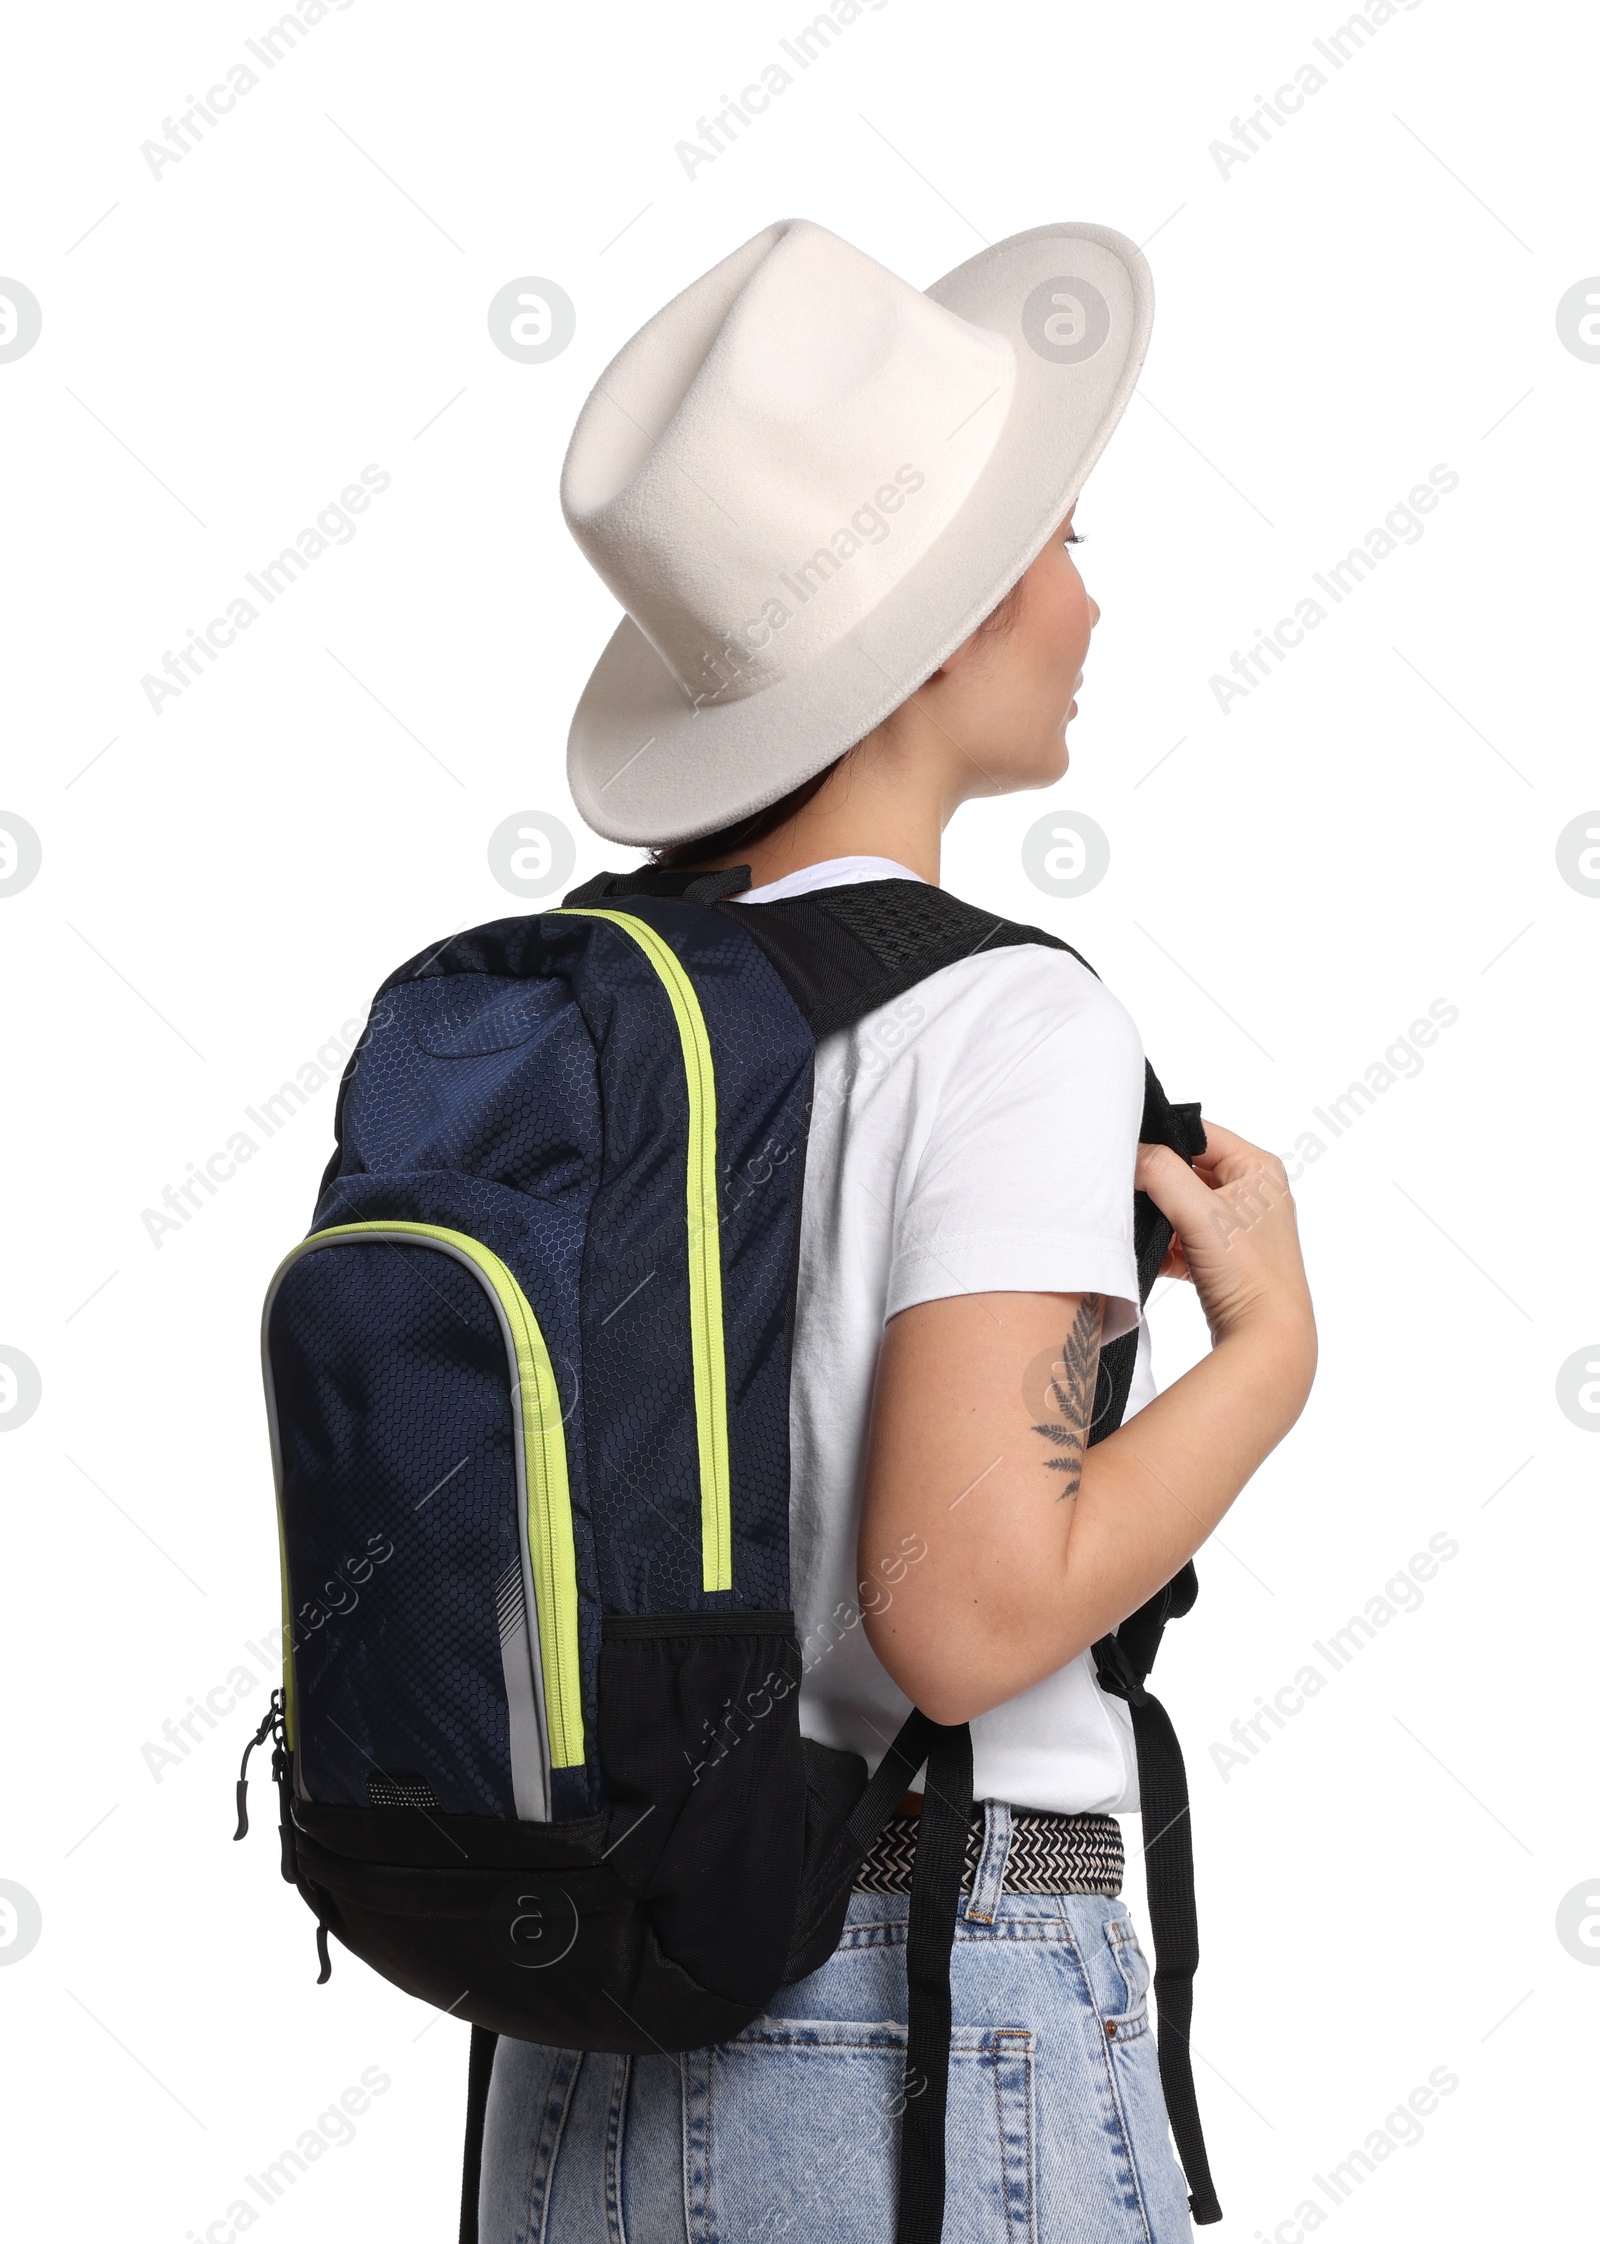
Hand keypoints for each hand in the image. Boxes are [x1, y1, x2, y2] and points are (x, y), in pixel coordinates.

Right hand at [1136, 1121, 1315, 1358]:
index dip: (1162, 1138)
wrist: (1266, 1338)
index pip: (1199, 1133)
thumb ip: (1161, 1172)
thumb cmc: (1250, 1272)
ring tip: (1135, 1225)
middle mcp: (1252, 1193)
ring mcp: (1236, 1227)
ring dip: (1156, 1218)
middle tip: (1125, 1190)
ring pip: (1179, 1206)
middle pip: (1185, 1170)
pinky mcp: (1221, 1257)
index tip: (1126, 1150)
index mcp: (1258, 1169)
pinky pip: (1180, 1239)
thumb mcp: (1201, 1212)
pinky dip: (1161, 1247)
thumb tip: (1129, 1153)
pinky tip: (1147, 1258)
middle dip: (1154, 1184)